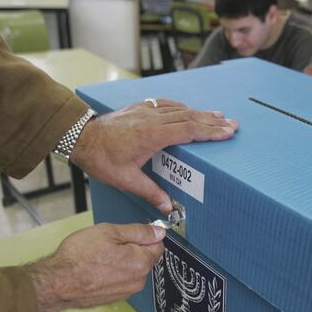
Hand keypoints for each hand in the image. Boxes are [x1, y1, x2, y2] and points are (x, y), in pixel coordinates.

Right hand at [28, 222, 165, 311]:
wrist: (57, 283)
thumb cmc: (79, 257)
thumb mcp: (110, 232)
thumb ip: (139, 231)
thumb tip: (158, 231)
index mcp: (141, 263)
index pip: (158, 245)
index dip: (146, 236)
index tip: (131, 233)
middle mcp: (138, 281)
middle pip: (145, 258)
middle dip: (132, 249)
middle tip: (110, 243)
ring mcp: (126, 292)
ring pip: (132, 269)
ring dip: (122, 261)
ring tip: (100, 257)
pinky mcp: (114, 298)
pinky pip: (121, 280)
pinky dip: (113, 273)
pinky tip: (97, 268)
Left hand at [71, 99, 238, 213]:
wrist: (79, 137)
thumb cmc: (100, 158)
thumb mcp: (126, 179)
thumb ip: (150, 192)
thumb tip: (168, 207)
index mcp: (151, 135)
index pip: (187, 130)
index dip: (209, 131)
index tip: (226, 132)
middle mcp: (151, 119)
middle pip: (189, 117)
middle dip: (212, 121)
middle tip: (232, 124)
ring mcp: (145, 111)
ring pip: (180, 109)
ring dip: (201, 113)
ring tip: (219, 115)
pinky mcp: (139, 108)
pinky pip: (166, 104)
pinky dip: (181, 107)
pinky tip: (189, 109)